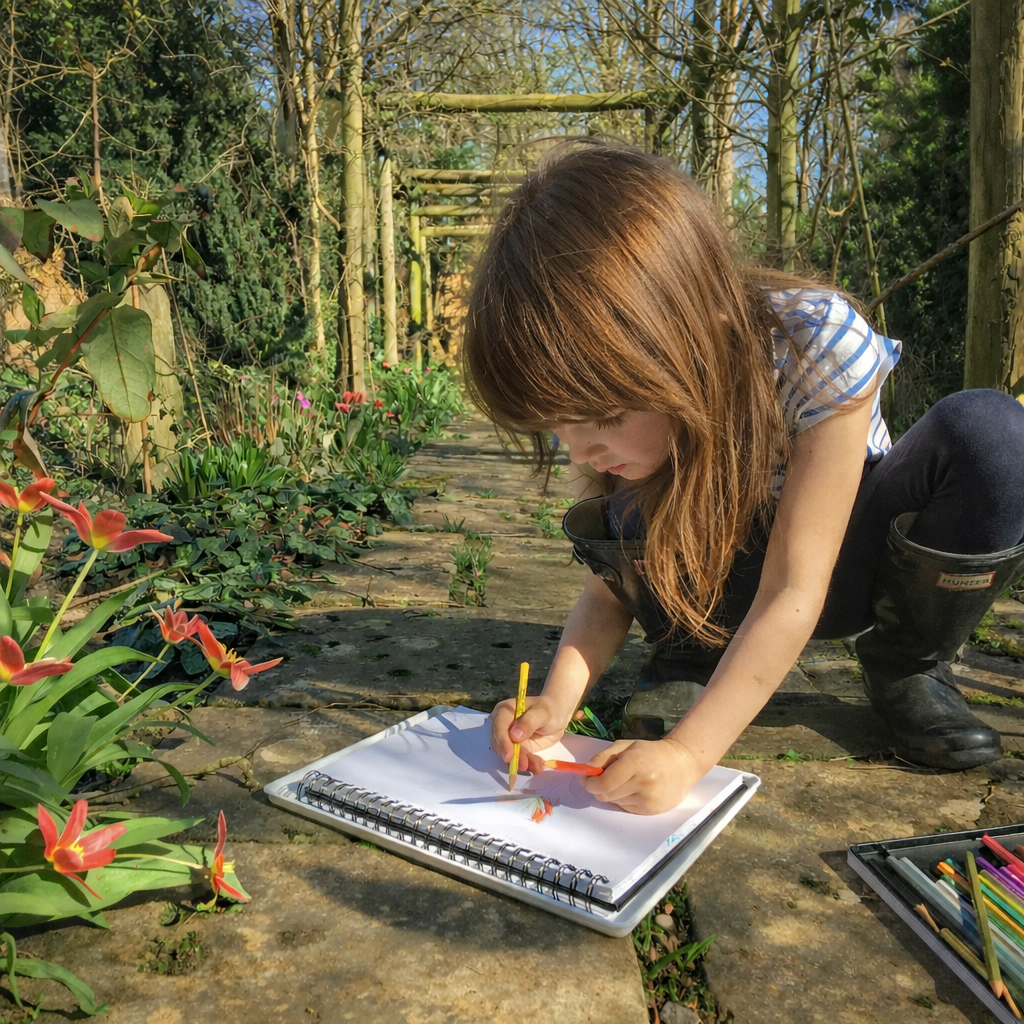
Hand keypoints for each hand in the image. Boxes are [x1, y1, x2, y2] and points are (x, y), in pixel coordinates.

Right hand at [489, 694, 573, 775]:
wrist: (558, 715)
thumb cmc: (549, 709)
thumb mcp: (542, 713)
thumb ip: (529, 722)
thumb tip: (514, 736)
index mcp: (505, 711)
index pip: (499, 728)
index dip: (503, 742)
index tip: (509, 756)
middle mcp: (503, 726)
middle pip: (500, 744)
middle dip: (512, 756)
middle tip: (524, 765)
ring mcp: (510, 739)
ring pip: (510, 755)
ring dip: (521, 763)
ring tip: (535, 766)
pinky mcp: (519, 749)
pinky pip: (520, 759)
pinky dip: (529, 764)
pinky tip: (537, 765)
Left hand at [580, 737, 701, 814]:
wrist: (681, 764)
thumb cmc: (649, 753)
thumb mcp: (625, 746)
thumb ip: (603, 758)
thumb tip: (585, 772)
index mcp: (635, 762)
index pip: (604, 783)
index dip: (590, 784)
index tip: (585, 780)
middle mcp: (642, 783)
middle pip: (606, 795)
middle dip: (598, 789)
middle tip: (601, 780)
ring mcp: (648, 799)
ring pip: (615, 802)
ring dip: (613, 794)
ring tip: (626, 781)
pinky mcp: (651, 810)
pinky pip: (626, 808)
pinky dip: (624, 800)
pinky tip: (635, 790)